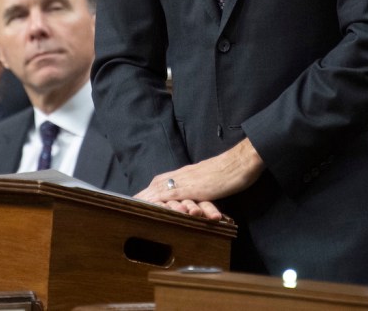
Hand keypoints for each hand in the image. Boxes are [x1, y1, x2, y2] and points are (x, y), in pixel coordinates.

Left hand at [135, 138, 264, 219]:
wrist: (243, 160)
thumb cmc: (231, 170)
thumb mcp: (210, 179)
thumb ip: (198, 186)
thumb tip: (192, 196)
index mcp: (185, 173)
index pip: (160, 183)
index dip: (147, 193)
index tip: (133, 200)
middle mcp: (183, 175)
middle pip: (155, 186)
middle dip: (141, 196)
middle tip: (124, 205)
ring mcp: (188, 180)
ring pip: (161, 191)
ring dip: (148, 199)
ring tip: (132, 207)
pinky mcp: (195, 187)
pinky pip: (175, 195)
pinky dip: (163, 202)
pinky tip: (154, 208)